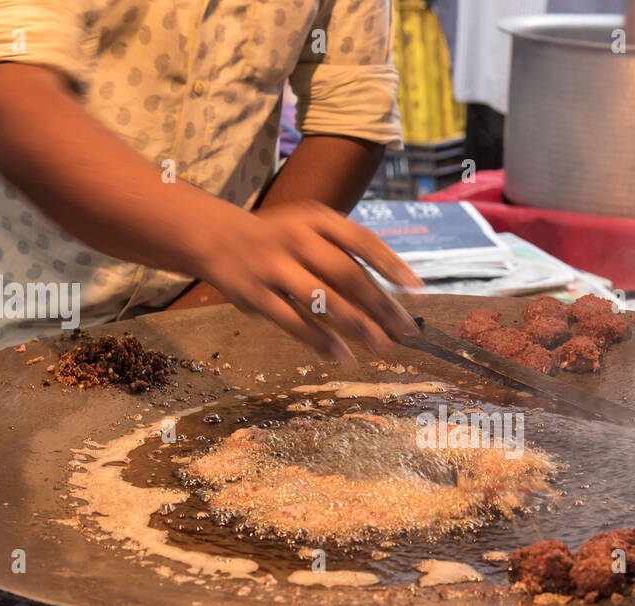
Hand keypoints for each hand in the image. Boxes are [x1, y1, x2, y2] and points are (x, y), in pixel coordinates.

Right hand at [196, 199, 421, 363]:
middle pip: (348, 275)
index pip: (362, 241)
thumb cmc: (279, 237)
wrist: (216, 237)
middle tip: (407, 329)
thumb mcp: (311, 227)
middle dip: (382, 305)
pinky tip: (343, 357)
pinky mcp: (255, 296)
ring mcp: (274, 267)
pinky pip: (294, 323)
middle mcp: (297, 239)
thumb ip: (346, 250)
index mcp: (317, 219)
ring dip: (357, 326)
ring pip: (323, 301)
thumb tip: (393, 287)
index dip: (392, 265)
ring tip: (382, 346)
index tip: (417, 290)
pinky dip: (321, 342)